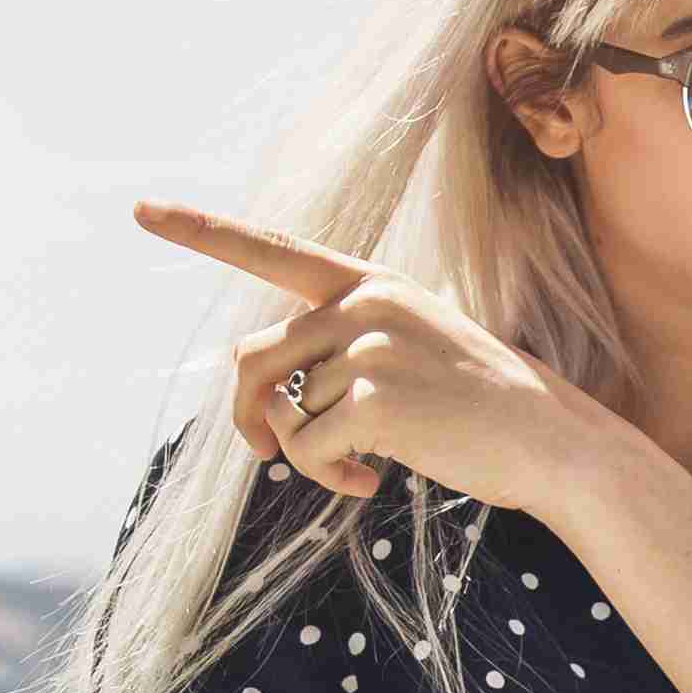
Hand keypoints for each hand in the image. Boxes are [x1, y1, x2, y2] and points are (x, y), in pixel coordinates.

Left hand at [140, 199, 614, 511]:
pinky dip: (329, 477)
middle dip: (250, 416)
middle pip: (252, 359)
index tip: (142, 211)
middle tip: (269, 452)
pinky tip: (373, 481)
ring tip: (360, 466)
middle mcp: (364, 303)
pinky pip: (308, 449)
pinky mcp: (375, 399)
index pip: (272, 250)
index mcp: (369, 282)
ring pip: (284, 414)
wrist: (549, 438)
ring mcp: (370, 347)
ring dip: (309, 454)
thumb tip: (261, 404)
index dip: (201, 231)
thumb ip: (339, 348)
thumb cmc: (473, 403)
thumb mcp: (408, 346)